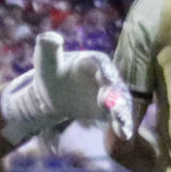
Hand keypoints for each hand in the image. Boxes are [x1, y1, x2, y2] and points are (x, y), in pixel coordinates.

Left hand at [1, 31, 135, 141]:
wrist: (53, 94)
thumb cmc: (50, 72)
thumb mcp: (45, 59)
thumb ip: (47, 47)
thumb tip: (50, 37)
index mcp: (91, 60)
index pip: (101, 63)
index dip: (104, 70)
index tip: (106, 78)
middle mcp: (106, 75)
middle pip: (114, 84)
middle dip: (115, 93)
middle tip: (112, 104)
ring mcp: (110, 92)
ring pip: (120, 101)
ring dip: (122, 111)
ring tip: (122, 122)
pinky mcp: (109, 109)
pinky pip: (118, 116)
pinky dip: (123, 124)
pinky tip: (125, 134)